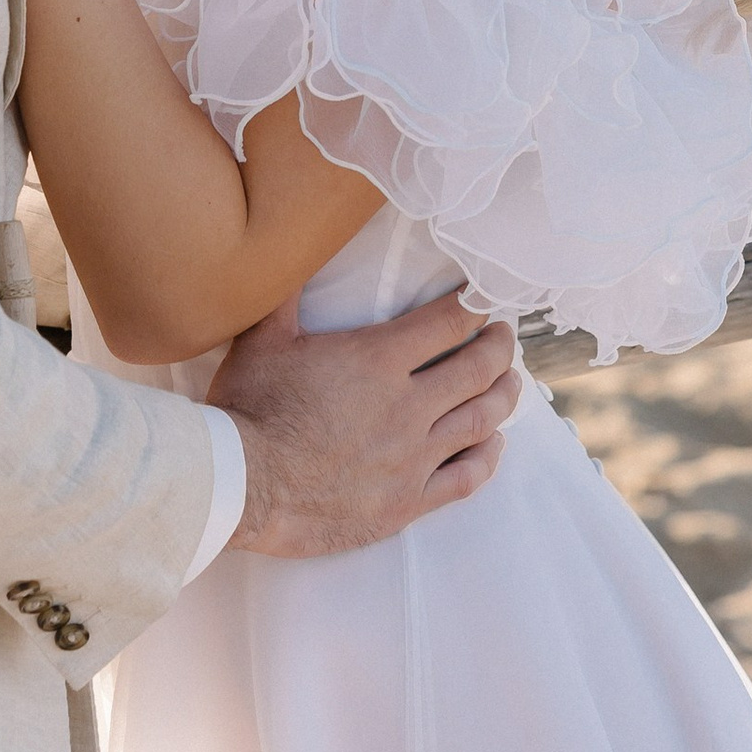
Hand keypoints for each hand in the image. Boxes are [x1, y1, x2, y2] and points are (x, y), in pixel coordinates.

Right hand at [213, 292, 517, 556]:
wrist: (241, 486)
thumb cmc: (249, 408)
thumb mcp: (263, 340)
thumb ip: (287, 296)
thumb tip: (291, 249)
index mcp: (378, 360)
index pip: (448, 322)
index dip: (475, 305)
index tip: (485, 298)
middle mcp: (407, 406)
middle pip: (478, 369)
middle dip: (499, 347)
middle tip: (504, 337)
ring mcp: (411, 458)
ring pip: (481, 421)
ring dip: (503, 397)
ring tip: (510, 383)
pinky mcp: (405, 502)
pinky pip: (466, 478)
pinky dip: (487, 457)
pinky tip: (494, 444)